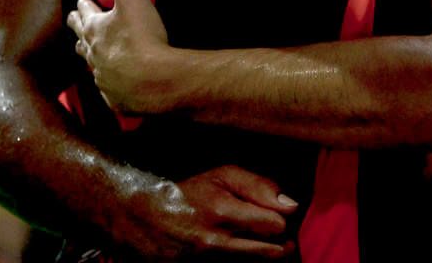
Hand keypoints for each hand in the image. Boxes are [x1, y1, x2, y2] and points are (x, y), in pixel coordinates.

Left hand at [68, 0, 176, 116]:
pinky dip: (112, 83)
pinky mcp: (117, 98)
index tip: (81, 2)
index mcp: (95, 30)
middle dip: (80, 31)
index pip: (84, 14)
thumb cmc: (141, 38)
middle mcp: (94, 56)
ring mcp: (104, 79)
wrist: (155, 83)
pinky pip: (110, 89)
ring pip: (93, 66)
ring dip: (93, 58)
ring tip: (92, 56)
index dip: (83, 6)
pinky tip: (117, 84)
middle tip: (77, 26)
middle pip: (83, 41)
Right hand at [116, 166, 295, 259]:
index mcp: (222, 211)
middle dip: (281, 245)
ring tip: (264, 245)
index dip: (283, 220)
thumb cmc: (188, 192)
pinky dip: (242, 262)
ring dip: (264, 255)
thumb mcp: (222, 175)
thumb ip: (259, 186)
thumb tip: (291, 205)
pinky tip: (241, 251)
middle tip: (284, 239)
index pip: (275, 224)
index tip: (280, 217)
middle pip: (269, 253)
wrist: (140, 218)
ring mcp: (205, 261)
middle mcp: (214, 242)